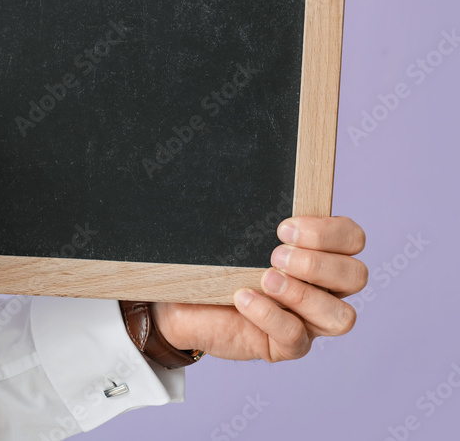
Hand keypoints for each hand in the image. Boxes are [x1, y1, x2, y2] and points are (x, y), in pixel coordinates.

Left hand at [151, 215, 366, 361]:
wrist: (184, 305)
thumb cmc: (213, 267)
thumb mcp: (232, 238)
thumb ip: (250, 221)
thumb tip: (241, 194)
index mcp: (318, 253)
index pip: (352, 238)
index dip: (329, 232)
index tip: (283, 228)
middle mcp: (323, 288)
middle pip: (356, 276)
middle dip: (318, 263)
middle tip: (275, 255)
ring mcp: (308, 321)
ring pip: (340, 316)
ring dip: (303, 293)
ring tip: (265, 279)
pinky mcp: (286, 346)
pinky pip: (296, 337)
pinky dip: (270, 315)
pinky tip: (243, 298)